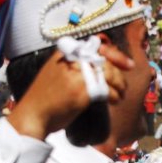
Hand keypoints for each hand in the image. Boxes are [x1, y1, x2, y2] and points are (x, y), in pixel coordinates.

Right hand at [8, 43, 133, 139]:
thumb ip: (76, 66)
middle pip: (106, 62)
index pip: (98, 48)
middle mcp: (72, 59)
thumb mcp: (57, 72)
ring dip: (119, 86)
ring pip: (109, 75)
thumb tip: (103, 66)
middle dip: (120, 75)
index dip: (115, 56)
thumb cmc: (45, 97)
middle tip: (124, 87)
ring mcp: (78, 73)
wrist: (33, 114)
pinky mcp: (83, 89)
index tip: (128, 65)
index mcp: (65, 53)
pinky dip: (114, 96)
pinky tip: (114, 101)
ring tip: (121, 95)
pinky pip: (107, 90)